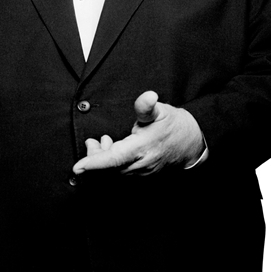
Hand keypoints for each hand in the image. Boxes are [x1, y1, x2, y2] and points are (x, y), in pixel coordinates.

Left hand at [72, 91, 203, 175]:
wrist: (192, 144)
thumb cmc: (174, 126)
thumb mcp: (161, 111)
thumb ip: (147, 106)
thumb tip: (148, 96)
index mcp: (142, 148)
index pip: (114, 159)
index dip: (94, 163)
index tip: (77, 167)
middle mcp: (140, 164)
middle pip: (108, 169)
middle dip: (94, 158)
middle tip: (91, 142)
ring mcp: (141, 172)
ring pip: (113, 173)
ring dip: (102, 160)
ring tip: (103, 142)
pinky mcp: (142, 175)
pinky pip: (120, 173)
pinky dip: (111, 164)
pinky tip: (112, 149)